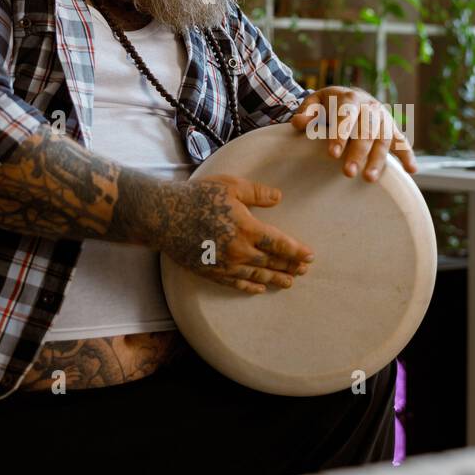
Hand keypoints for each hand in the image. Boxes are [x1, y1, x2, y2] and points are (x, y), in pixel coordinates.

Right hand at [158, 175, 313, 294]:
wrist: (164, 216)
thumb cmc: (198, 196)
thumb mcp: (231, 185)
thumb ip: (257, 193)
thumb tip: (279, 197)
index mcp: (246, 228)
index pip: (279, 244)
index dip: (296, 252)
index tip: (310, 256)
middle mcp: (238, 250)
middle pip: (271, 263)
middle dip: (290, 267)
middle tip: (304, 271)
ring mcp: (224, 264)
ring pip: (256, 276)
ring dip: (274, 279)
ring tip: (289, 282)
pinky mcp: (211, 271)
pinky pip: (235, 284)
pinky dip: (250, 287)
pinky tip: (260, 289)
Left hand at [289, 86, 417, 181]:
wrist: (351, 96)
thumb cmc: (329, 104)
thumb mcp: (315, 102)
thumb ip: (306, 112)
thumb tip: (298, 123)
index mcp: (349, 98)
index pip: (346, 116)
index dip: (340, 134)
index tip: (333, 154)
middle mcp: (370, 107)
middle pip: (366, 131)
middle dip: (358, 152)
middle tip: (348, 173)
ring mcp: (383, 119)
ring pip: (383, 139)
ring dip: (378, 159)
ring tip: (368, 179)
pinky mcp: (392, 129)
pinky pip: (402, 142)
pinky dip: (407, 155)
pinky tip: (411, 170)